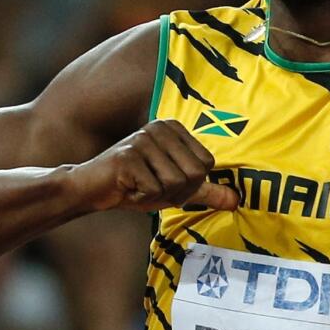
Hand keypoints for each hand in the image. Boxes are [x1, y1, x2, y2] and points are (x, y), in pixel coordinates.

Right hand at [70, 120, 237, 211]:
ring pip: (175, 183)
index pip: (206, 165)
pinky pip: (153, 190)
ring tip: (139, 186)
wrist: (91, 188)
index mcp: (174, 128)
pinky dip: (142, 198)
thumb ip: (206, 191)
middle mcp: (160, 127)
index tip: (165, 181)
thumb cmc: (135, 186)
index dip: (190, 183)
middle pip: (195, 174)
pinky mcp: (128, 156)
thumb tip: (237, 201)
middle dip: (176, 191)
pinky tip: (128, 188)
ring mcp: (143, 139)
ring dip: (157, 196)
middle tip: (151, 186)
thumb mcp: (175, 188)